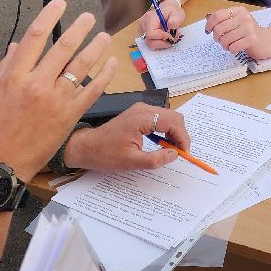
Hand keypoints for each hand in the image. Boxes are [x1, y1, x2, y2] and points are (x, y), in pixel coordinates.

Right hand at [0, 0, 115, 179]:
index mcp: (14, 77)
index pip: (35, 36)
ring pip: (82, 66)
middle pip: (64, 47)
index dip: (49, 16)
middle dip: (79, 28)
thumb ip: (6, 68)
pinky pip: (92, 91)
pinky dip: (105, 75)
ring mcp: (56, 101)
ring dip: (96, 47)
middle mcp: (37, 85)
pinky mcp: (70, 116)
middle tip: (88, 17)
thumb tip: (16, 45)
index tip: (60, 4)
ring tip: (104, 35)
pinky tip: (111, 63)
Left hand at [63, 103, 190, 172]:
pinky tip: (161, 142)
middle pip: (174, 116)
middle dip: (180, 134)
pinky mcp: (138, 113)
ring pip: (168, 116)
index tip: (184, 153)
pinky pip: (160, 118)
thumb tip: (175, 154)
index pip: (173, 122)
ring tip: (171, 149)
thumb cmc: (105, 154)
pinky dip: (165, 129)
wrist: (86, 147)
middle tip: (179, 152)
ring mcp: (140, 109)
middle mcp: (143, 109)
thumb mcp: (131, 162)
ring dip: (174, 132)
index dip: (182, 137)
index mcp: (141, 118)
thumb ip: (155, 159)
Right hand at [139, 0, 186, 47]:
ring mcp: (142, 30)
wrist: (167, 10)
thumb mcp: (177, 13)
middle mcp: (143, 24)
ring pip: (150, 44)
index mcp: (149, 18)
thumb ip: (175, 20)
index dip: (162, 37)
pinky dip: (159, 43)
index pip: (151, 34)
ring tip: (168, 37)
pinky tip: (164, 38)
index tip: (171, 35)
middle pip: (149, 41)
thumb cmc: (171, 11)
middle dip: (163, 42)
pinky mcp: (143, 35)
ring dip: (161, 44)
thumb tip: (171, 26)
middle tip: (172, 38)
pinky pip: (151, 44)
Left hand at [205, 5, 270, 60]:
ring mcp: (249, 28)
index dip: (209, 24)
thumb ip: (224, 20)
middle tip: (221, 41)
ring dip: (225, 46)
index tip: (208, 31)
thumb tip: (207, 20)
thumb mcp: (237, 22)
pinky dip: (232, 50)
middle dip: (217, 38)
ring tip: (230, 46)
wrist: (268, 41)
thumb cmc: (249, 33)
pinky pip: (233, 47)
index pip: (217, 15)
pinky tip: (236, 49)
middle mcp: (244, 17)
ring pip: (225, 39)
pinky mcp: (252, 39)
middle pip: (219, 29)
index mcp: (239, 11)